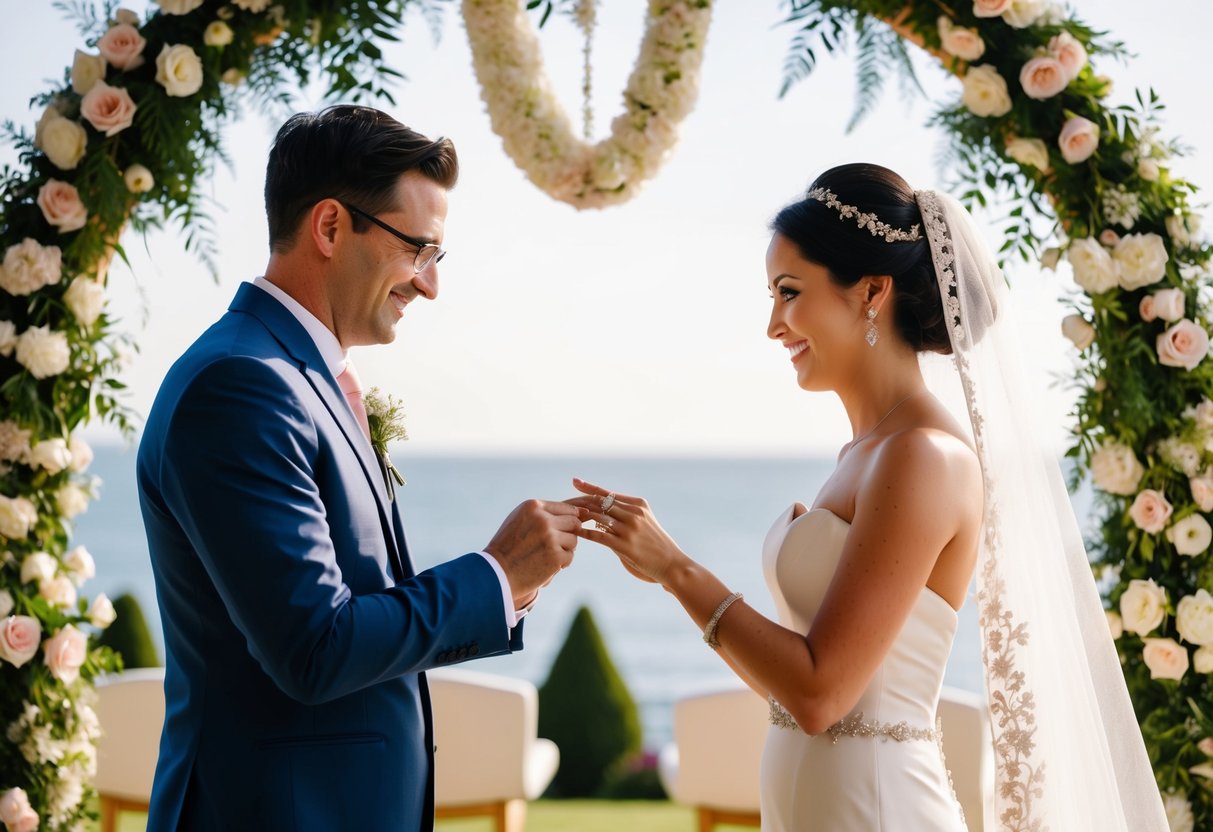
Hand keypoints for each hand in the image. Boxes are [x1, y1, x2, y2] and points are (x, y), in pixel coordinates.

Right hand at [485, 500, 582, 603]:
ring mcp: (549, 537)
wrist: (495, 573)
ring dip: (565, 549)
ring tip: (547, 555)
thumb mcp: (520, 520)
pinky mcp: (555, 556)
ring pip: (574, 540)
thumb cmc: (508, 547)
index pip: (567, 508)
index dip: (568, 520)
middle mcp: (543, 519)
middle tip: (556, 545)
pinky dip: (561, 563)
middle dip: (568, 534)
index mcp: (533, 506)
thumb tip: (578, 511)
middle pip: (574, 522)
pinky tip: (547, 565)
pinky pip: (569, 556)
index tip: (561, 531)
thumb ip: (542, 514)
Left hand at [566, 478, 685, 584]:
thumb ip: (624, 514)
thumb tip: (600, 513)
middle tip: (564, 501)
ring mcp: (630, 529)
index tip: (575, 481)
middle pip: (601, 503)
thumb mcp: (644, 522)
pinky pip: (599, 536)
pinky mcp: (625, 545)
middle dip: (581, 501)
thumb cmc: (654, 544)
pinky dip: (585, 533)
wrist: (671, 563)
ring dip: (581, 517)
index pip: (609, 493)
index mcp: (638, 504)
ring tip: (567, 517)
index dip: (590, 487)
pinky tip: (575, 533)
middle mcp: (634, 513)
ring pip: (599, 517)